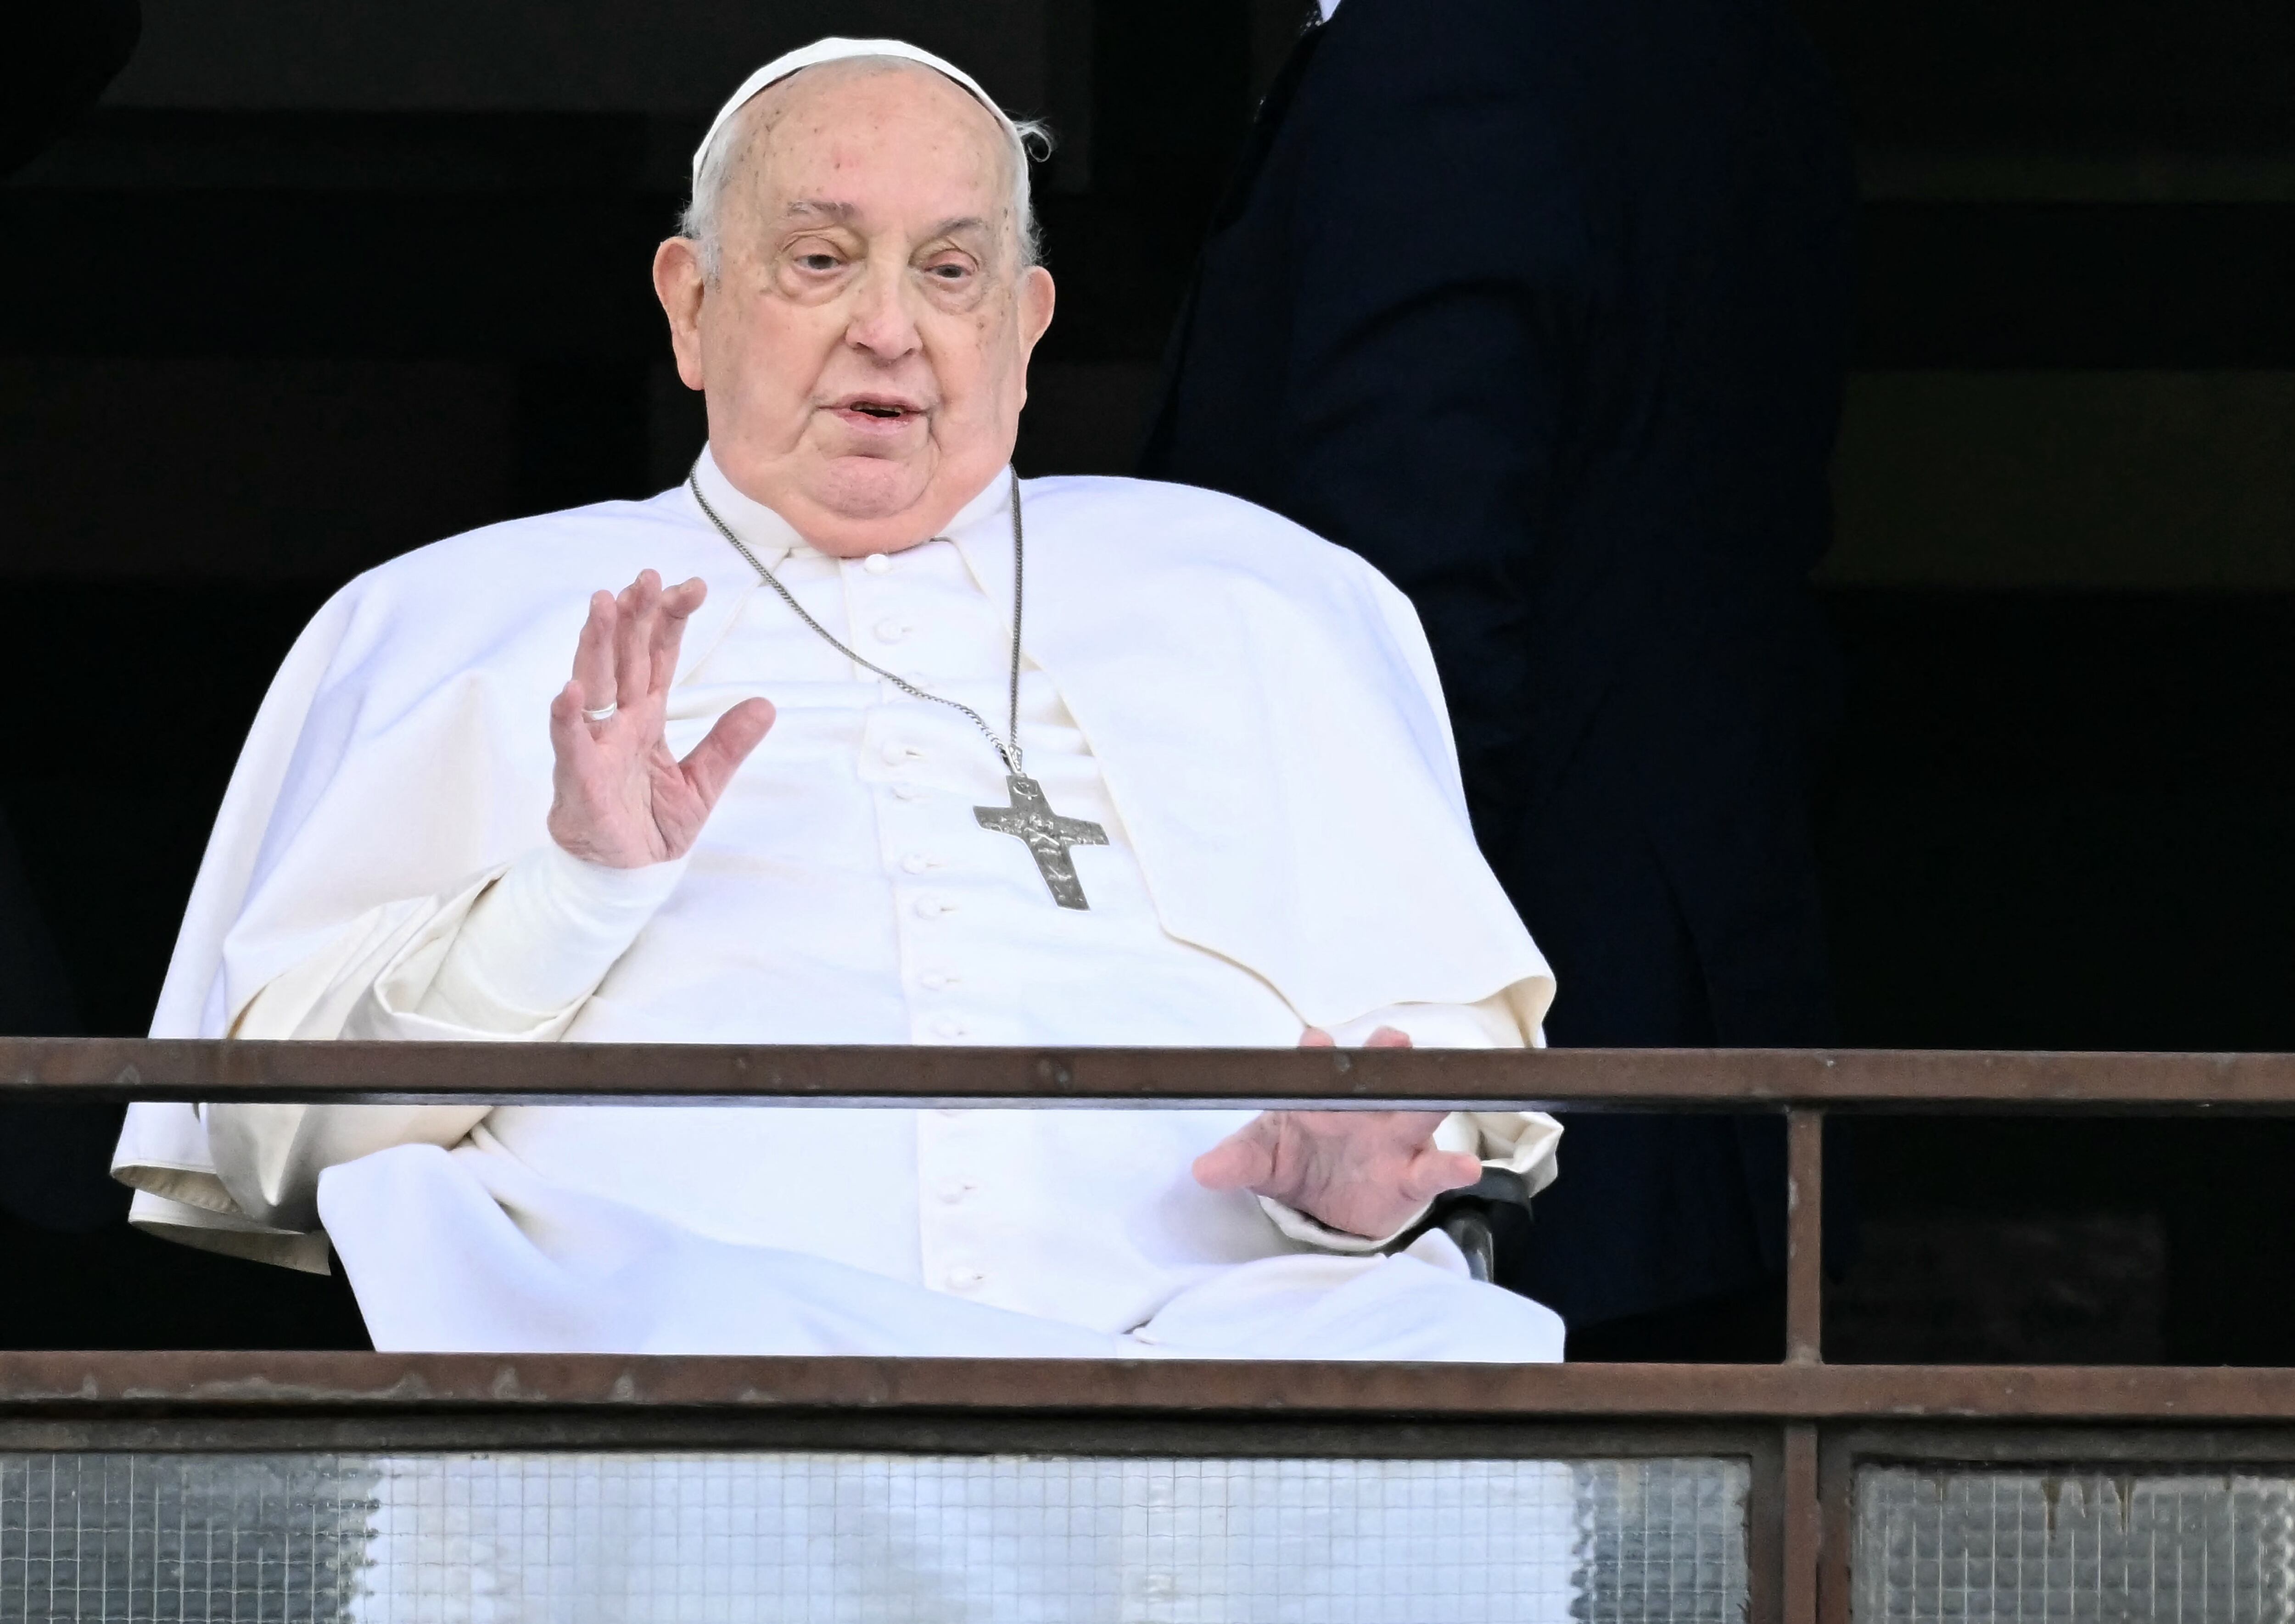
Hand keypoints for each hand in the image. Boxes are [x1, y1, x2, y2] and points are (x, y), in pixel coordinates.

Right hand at [546, 570, 774, 866]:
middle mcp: (619, 721)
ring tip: (603, 603)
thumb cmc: (653, 825)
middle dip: (634, 616)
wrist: (626, 875)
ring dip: (596, 643)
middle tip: (647, 576)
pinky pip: (570, 742)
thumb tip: (766, 704)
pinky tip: (571, 690)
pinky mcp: (580, 777)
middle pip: (625, 657)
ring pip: (594, 683)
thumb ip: (729, 743)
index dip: (671, 621)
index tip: (692, 585)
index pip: (658, 657)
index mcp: (647, 717)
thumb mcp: (703, 783)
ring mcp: (595, 744)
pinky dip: (569, 716)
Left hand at [1191, 1026, 1482, 1238]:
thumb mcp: (1260, 1159)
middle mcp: (1363, 1108)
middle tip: (1392, 1040)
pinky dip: (1451, 1168)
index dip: (1319, 1053)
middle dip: (1386, 1056)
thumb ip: (1235, 1162)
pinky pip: (1435, 1170)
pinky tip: (1465, 1167)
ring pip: (1418, 1112)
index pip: (1320, 1065)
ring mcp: (1393, 1139)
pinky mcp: (1411, 1176)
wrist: (1321, 1205)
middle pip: (1381, 1075)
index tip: (1316, 1043)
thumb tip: (1202, 1172)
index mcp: (1322, 1094)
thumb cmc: (1292, 1160)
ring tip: (1442, 1093)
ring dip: (1428, 1100)